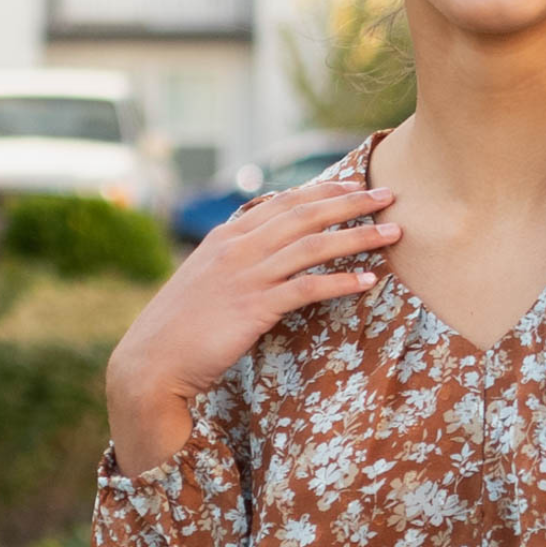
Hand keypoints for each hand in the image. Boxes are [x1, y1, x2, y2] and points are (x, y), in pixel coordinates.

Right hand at [106, 179, 399, 473]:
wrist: (152, 361)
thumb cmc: (180, 328)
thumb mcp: (206, 281)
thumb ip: (235, 262)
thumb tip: (265, 256)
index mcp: (227, 237)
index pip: (282, 203)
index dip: (322, 191)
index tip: (354, 185)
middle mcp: (238, 248)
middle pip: (304, 215)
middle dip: (350, 203)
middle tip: (388, 195)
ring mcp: (246, 276)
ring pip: (313, 246)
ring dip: (357, 237)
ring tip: (393, 233)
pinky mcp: (254, 308)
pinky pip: (307, 288)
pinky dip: (340, 281)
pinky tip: (368, 281)